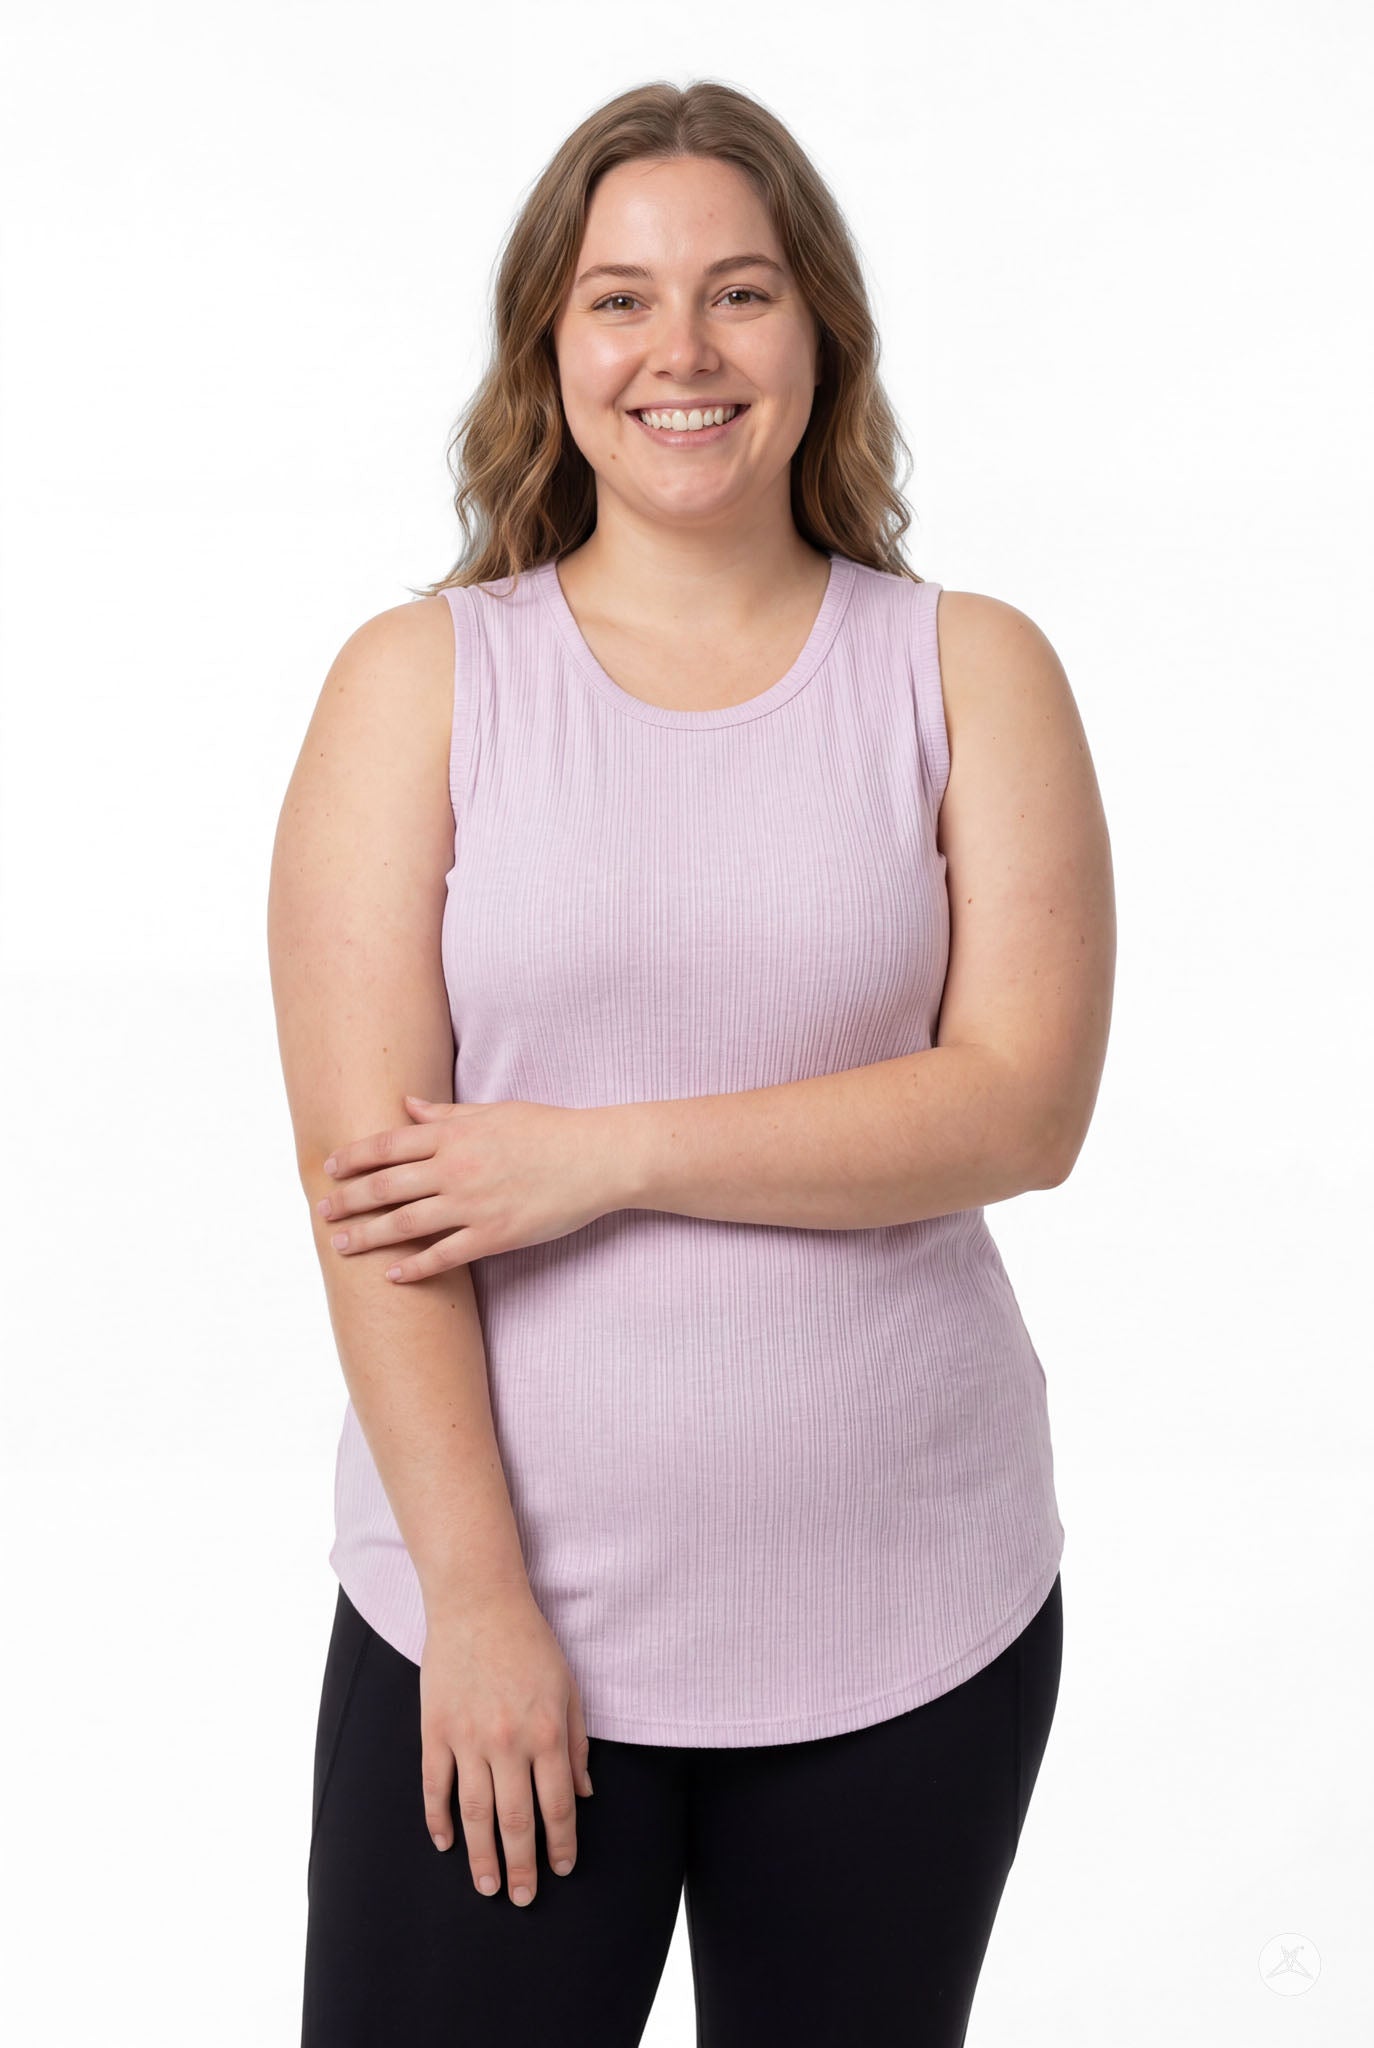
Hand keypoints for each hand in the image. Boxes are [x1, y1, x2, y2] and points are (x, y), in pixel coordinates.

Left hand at [316, 1095, 621, 1279]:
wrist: (597, 1158)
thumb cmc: (549, 1129)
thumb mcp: (494, 1112)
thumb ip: (447, 1114)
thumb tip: (408, 1106)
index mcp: (455, 1135)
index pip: (388, 1145)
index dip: (354, 1157)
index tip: (329, 1168)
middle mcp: (456, 1169)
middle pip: (386, 1186)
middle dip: (348, 1199)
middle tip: (321, 1211)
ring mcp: (474, 1205)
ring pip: (405, 1224)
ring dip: (368, 1236)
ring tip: (340, 1244)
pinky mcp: (495, 1236)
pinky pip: (444, 1256)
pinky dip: (414, 1268)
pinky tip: (392, 1276)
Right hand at [420, 1586, 593, 1905]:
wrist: (477, 1601)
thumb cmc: (530, 1642)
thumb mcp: (569, 1687)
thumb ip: (578, 1743)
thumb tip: (585, 1794)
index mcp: (547, 1733)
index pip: (557, 1807)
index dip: (560, 1845)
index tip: (561, 1870)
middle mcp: (508, 1743)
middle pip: (516, 1821)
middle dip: (522, 1867)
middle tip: (523, 1899)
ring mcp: (467, 1739)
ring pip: (474, 1814)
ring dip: (481, 1856)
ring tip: (488, 1886)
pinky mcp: (435, 1730)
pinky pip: (434, 1786)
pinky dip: (438, 1819)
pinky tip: (444, 1843)